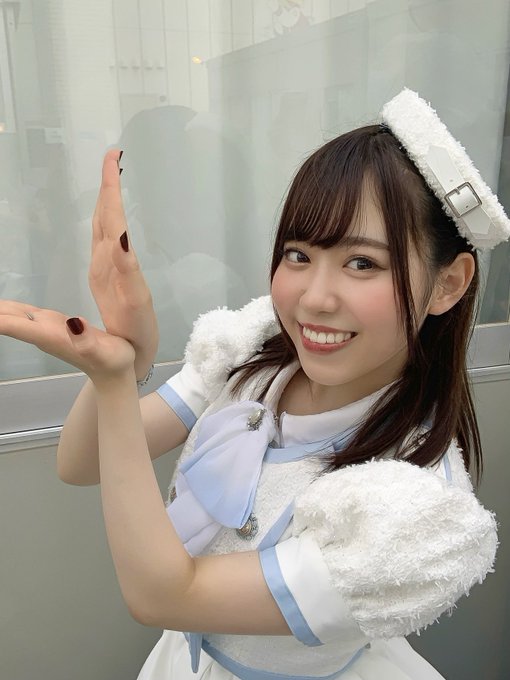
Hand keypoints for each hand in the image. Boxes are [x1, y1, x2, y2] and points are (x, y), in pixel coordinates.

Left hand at [0, 300, 134, 385]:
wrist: (114, 373)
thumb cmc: (113, 362)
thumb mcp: (108, 352)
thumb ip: (88, 339)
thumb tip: (72, 322)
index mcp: (48, 335)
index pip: (9, 324)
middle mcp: (39, 331)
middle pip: (2, 319)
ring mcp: (41, 328)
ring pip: (7, 315)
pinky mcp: (47, 324)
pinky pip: (18, 314)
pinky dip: (3, 309)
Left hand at [89, 149, 158, 374]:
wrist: (112, 369)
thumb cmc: (113, 355)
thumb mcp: (111, 328)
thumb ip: (115, 285)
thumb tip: (117, 242)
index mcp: (105, 270)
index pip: (108, 221)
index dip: (111, 190)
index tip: (112, 158)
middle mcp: (102, 266)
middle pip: (105, 218)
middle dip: (109, 185)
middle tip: (113, 153)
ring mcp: (104, 272)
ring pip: (106, 226)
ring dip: (110, 197)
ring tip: (114, 169)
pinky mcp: (110, 279)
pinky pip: (111, 240)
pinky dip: (114, 218)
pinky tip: (115, 211)